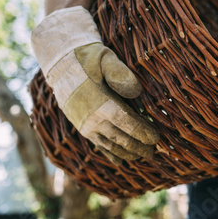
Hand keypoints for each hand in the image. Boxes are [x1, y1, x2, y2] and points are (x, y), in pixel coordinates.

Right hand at [31, 6, 158, 163]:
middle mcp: (91, 118)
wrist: (61, 62)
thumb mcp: (106, 59)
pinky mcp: (81, 126)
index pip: (126, 122)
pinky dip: (110, 154)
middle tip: (154, 151)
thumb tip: (136, 92)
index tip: (156, 138)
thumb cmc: (88, 58)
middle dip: (138, 146)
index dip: (142, 132)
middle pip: (120, 138)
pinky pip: (98, 144)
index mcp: (99, 102)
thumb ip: (121, 74)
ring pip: (110, 145)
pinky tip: (121, 161)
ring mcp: (85, 125)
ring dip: (127, 152)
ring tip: (142, 156)